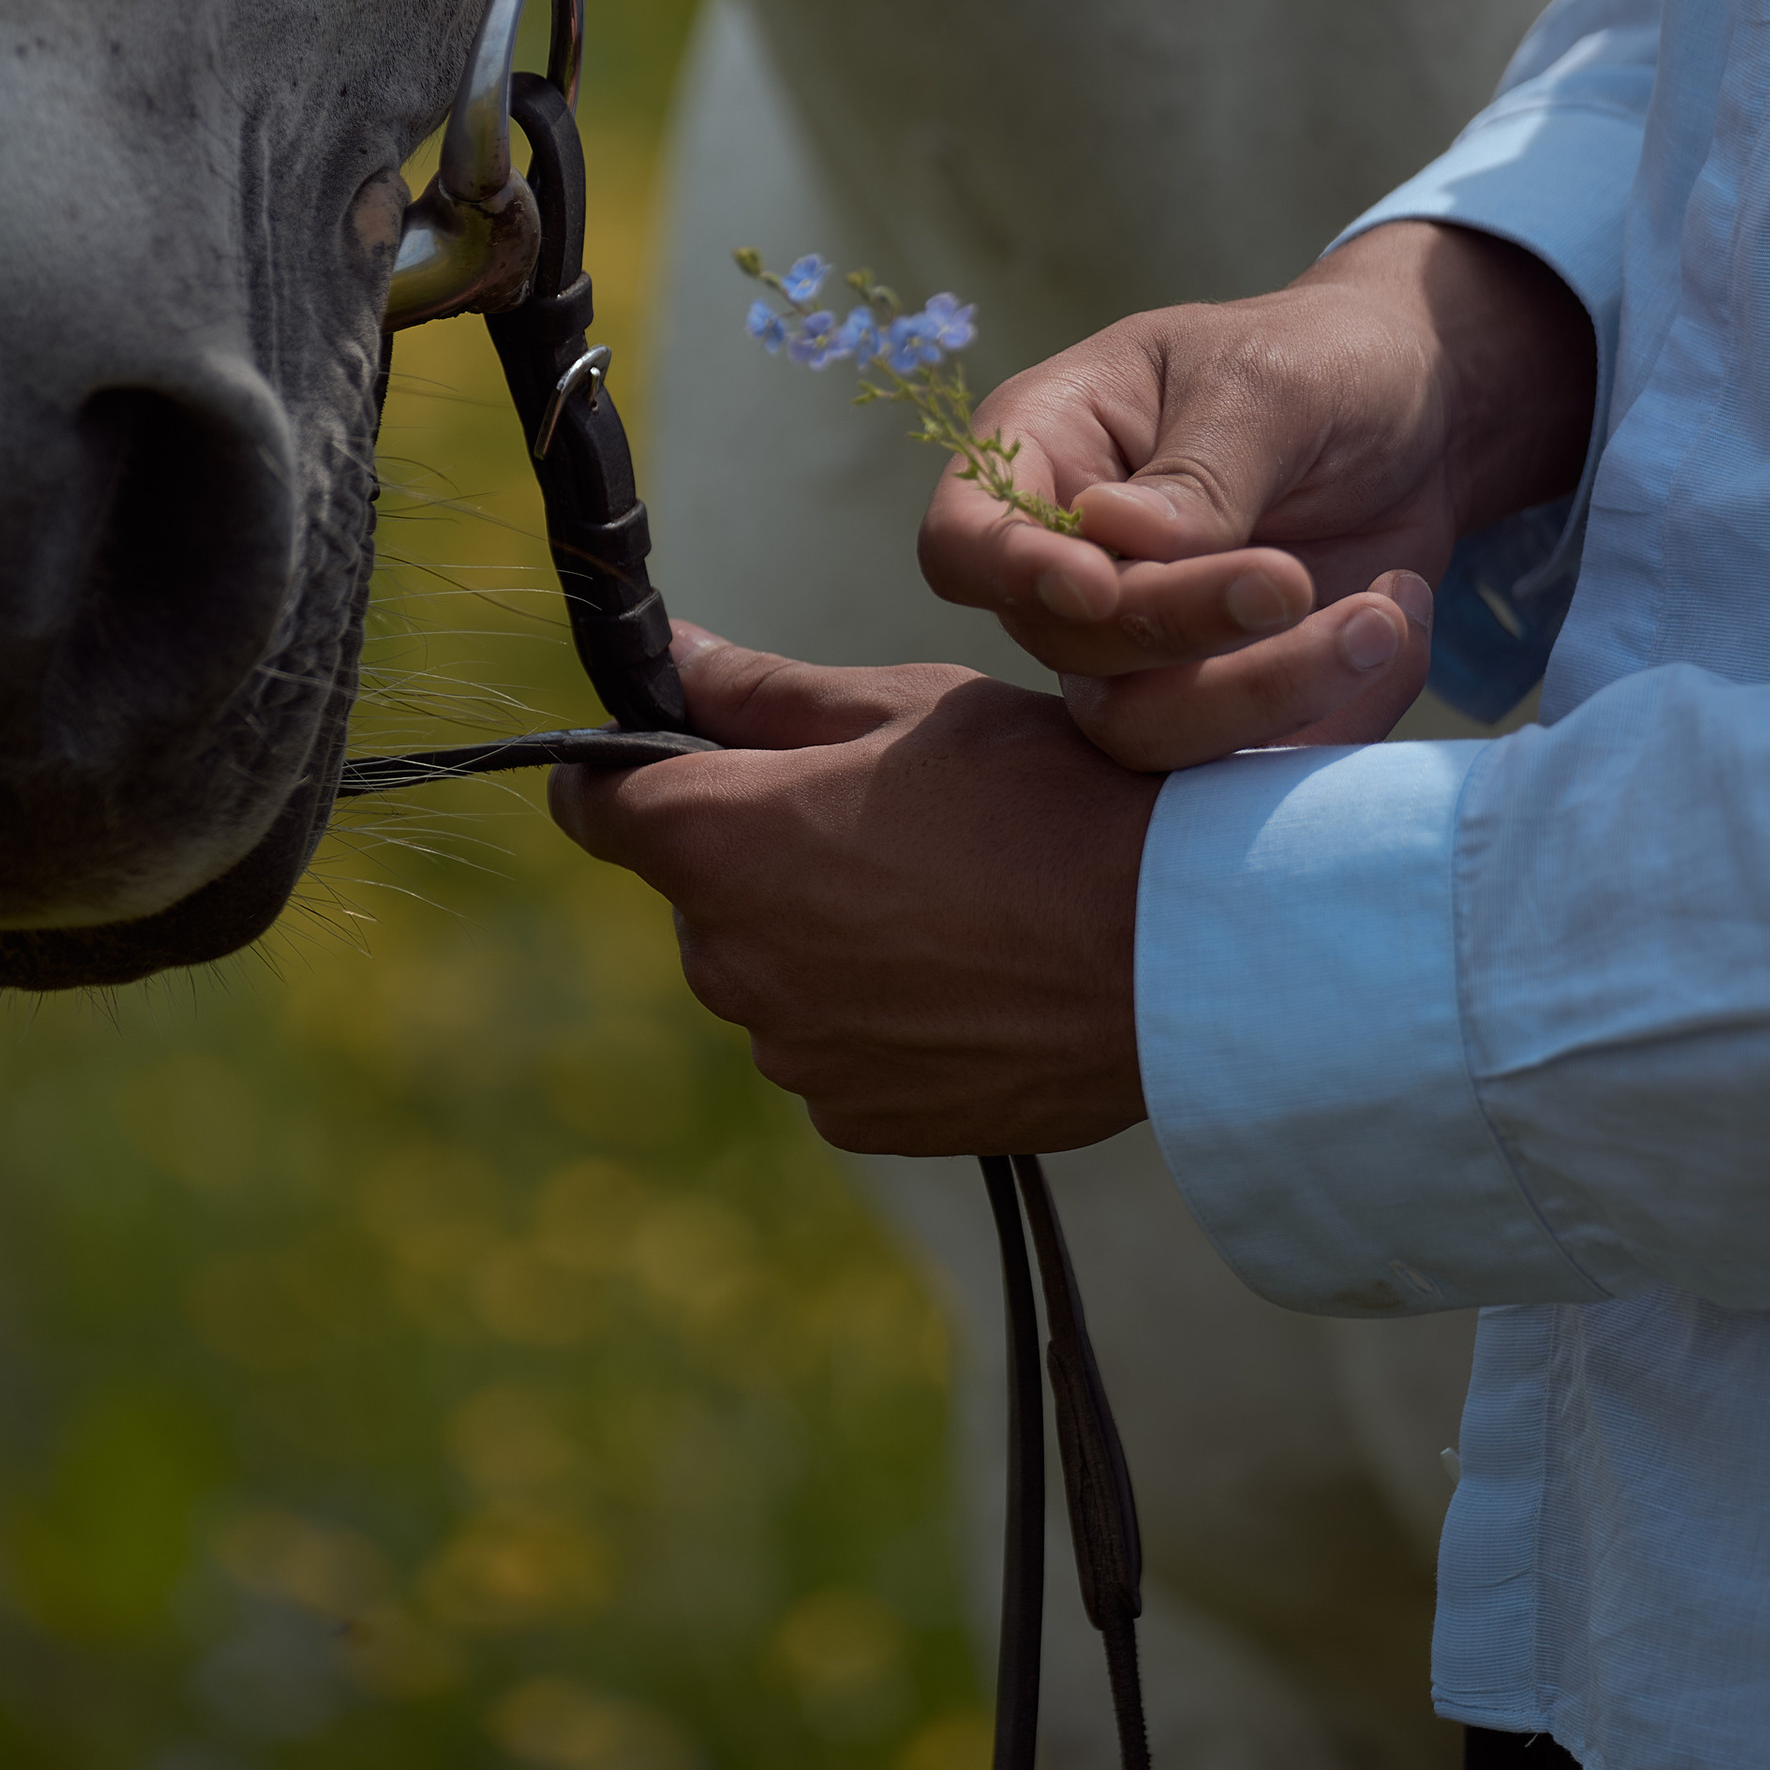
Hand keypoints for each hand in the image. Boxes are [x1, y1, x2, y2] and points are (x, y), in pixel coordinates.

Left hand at [549, 629, 1152, 1155]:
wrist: (1177, 951)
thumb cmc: (1044, 797)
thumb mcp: (905, 707)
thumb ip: (759, 692)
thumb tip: (666, 654)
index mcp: (718, 839)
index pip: (593, 804)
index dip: (630, 774)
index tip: (689, 761)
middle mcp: (725, 958)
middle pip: (701, 893)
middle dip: (764, 856)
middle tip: (889, 821)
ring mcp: (790, 1051)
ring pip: (772, 974)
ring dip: (825, 940)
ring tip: (953, 904)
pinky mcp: (855, 1115)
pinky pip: (833, 1052)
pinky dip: (877, 1016)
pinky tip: (970, 978)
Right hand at [920, 223, 1591, 767]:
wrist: (1420, 417)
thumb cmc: (1318, 364)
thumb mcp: (1268, 383)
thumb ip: (1200, 468)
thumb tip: (1117, 538)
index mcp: (1046, 452)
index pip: (962, 541)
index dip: (1006, 576)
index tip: (1096, 585)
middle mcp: (1074, 565)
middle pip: (1068, 648)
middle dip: (1184, 628)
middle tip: (1294, 579)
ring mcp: (1143, 649)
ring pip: (1146, 731)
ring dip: (1265, 694)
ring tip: (1377, 619)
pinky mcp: (1225, 703)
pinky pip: (1251, 758)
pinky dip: (1338, 710)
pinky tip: (1395, 616)